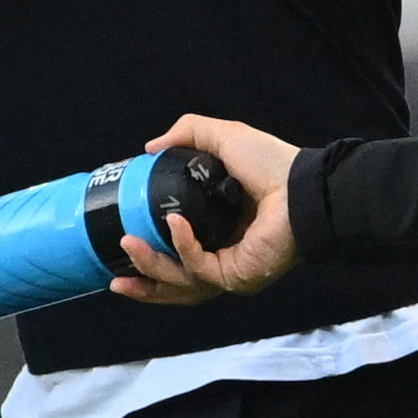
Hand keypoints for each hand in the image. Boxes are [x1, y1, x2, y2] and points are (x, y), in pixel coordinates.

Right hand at [108, 113, 302, 303]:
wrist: (301, 186)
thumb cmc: (272, 164)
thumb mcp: (223, 138)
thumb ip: (188, 134)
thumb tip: (150, 146)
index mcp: (217, 229)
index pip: (177, 252)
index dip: (149, 253)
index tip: (122, 239)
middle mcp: (222, 254)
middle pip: (174, 281)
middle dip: (143, 280)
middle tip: (115, 277)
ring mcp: (230, 270)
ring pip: (181, 283)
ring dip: (151, 267)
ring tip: (130, 243)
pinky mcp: (237, 276)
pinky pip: (200, 269)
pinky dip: (183, 247)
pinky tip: (174, 224)